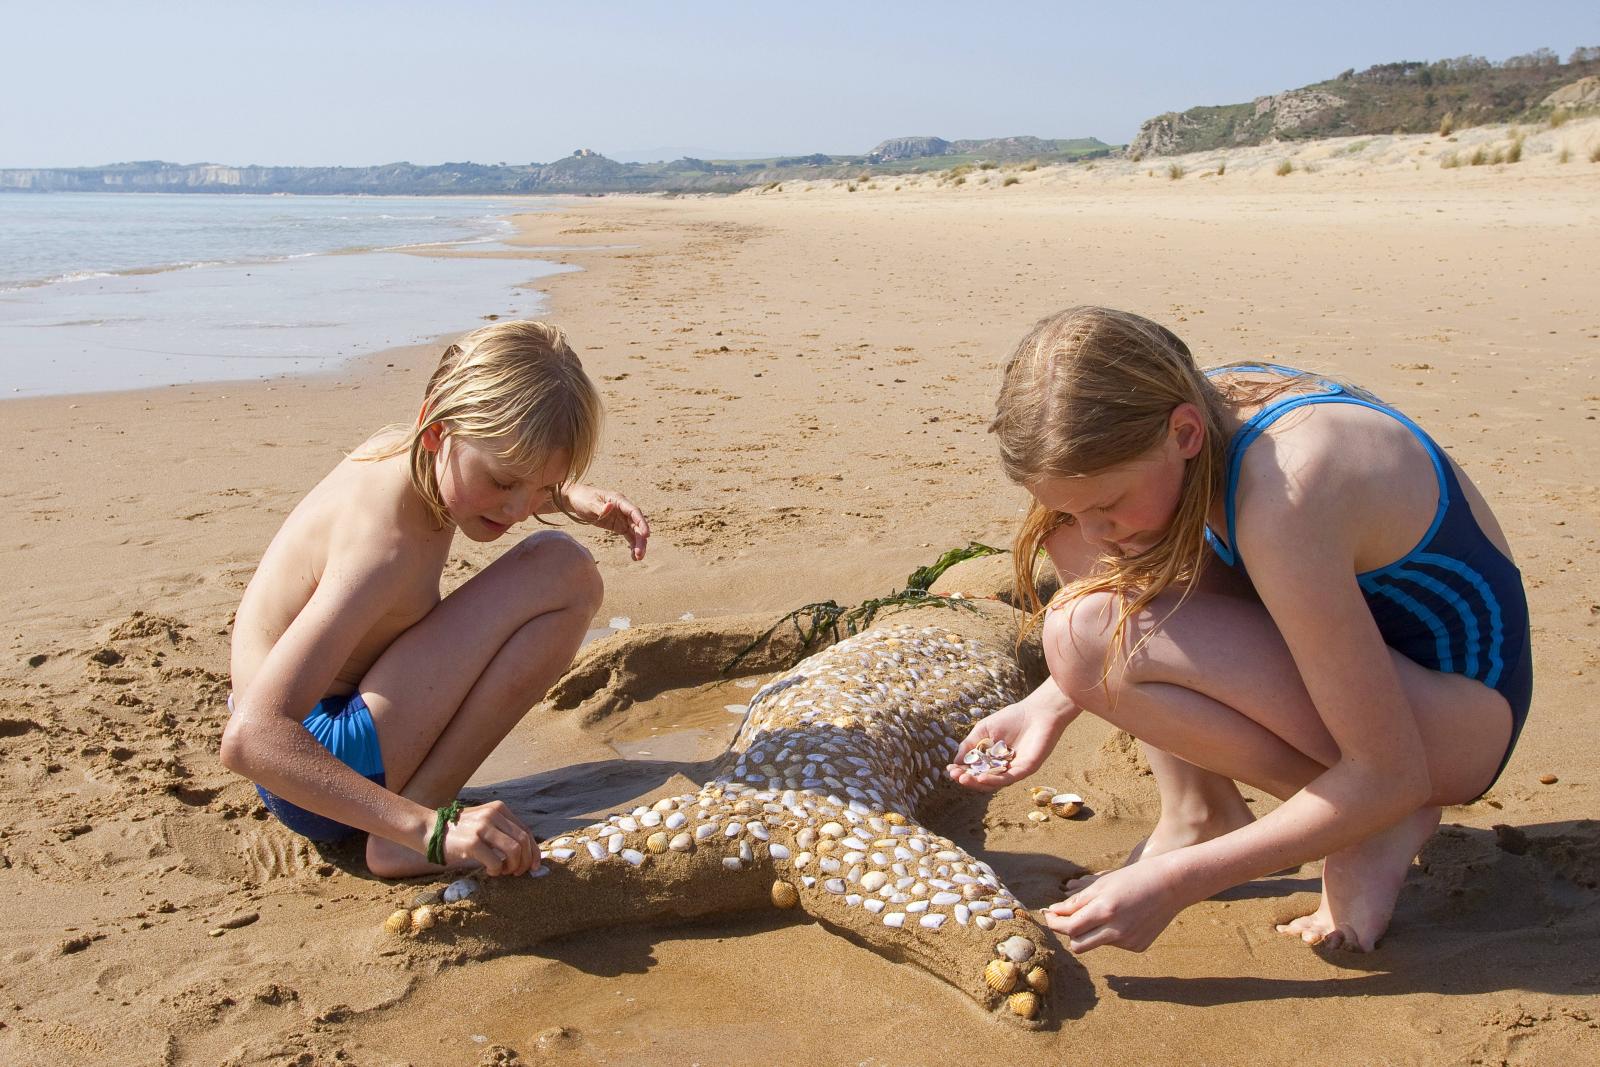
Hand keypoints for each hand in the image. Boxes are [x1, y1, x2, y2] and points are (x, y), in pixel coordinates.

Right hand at [442, 800, 540, 875]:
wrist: (428, 829)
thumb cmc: (458, 831)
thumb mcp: (483, 822)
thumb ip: (502, 831)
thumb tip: (525, 853)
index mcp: (499, 809)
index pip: (526, 831)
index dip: (534, 851)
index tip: (535, 865)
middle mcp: (493, 815)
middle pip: (523, 841)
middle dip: (526, 861)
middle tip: (518, 873)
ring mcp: (482, 827)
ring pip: (514, 851)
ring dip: (513, 866)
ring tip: (504, 872)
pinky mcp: (472, 842)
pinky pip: (496, 862)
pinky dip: (497, 871)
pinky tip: (490, 871)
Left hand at [564, 484, 648, 559]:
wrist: (576, 500)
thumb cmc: (583, 498)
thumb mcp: (589, 502)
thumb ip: (599, 506)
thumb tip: (609, 507)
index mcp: (619, 500)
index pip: (634, 512)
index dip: (642, 523)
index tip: (646, 535)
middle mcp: (624, 510)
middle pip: (636, 524)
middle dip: (640, 539)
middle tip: (640, 554)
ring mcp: (622, 518)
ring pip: (635, 532)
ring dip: (638, 544)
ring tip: (638, 558)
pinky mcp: (619, 526)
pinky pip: (629, 536)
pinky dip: (632, 546)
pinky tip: (634, 557)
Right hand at [945, 696, 1073, 791]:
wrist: (1039, 712)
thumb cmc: (1013, 717)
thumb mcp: (984, 729)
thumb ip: (969, 744)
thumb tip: (955, 762)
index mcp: (992, 758)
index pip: (974, 769)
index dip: (962, 772)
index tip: (950, 770)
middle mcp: (1002, 767)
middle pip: (982, 779)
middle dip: (967, 779)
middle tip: (955, 776)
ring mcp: (1014, 770)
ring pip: (994, 783)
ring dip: (977, 783)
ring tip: (963, 779)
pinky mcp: (1025, 770)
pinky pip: (1008, 779)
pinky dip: (993, 780)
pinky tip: (981, 778)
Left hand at [1044, 854, 1186, 952]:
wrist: (1172, 884)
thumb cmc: (1134, 878)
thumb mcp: (1103, 884)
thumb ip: (1077, 902)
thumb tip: (1054, 912)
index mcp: (1105, 911)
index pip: (1069, 928)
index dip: (1054, 923)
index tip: (1048, 916)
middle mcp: (1116, 931)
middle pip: (1078, 945)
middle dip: (1069, 933)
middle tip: (1064, 920)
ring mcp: (1129, 942)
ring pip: (1097, 942)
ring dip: (1093, 931)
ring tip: (1108, 910)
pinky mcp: (1138, 947)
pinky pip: (1115, 944)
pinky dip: (1112, 933)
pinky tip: (1126, 917)